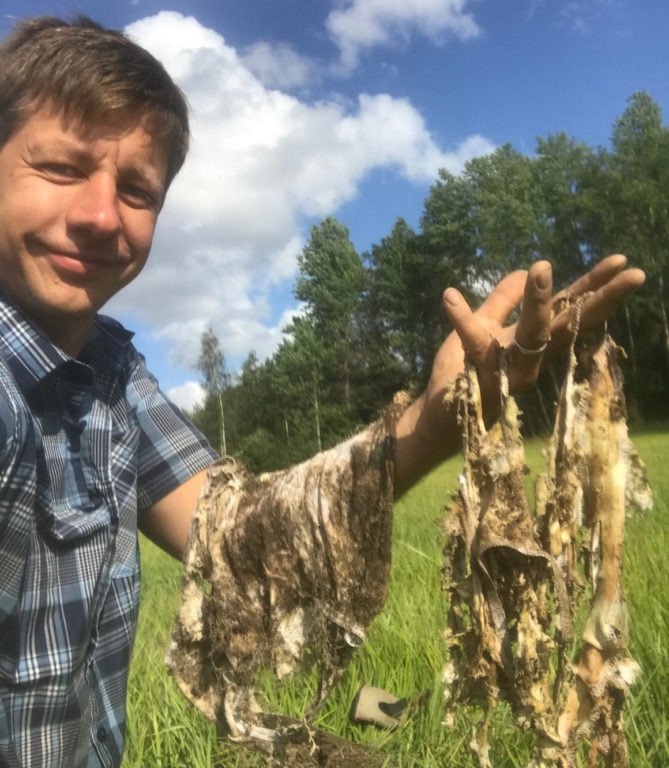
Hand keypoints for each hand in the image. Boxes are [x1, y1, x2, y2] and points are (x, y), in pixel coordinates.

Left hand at [439, 254, 643, 397]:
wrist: (440, 414)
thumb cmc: (464, 372)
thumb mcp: (484, 326)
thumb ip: (502, 301)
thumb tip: (525, 269)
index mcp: (535, 342)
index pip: (570, 311)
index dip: (595, 287)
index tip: (620, 261)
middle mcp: (531, 358)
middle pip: (571, 325)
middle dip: (602, 299)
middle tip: (633, 273)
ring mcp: (511, 373)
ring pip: (531, 336)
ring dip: (537, 304)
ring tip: (541, 268)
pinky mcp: (483, 382)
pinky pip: (474, 346)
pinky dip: (462, 321)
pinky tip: (450, 297)